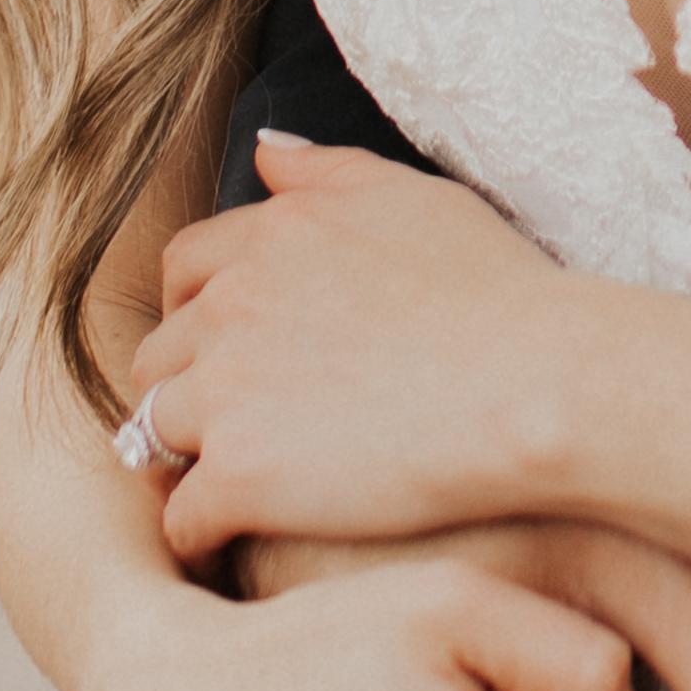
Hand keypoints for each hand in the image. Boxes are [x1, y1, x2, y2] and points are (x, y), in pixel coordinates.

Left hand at [135, 138, 577, 562]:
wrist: (535, 382)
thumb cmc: (495, 289)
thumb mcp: (414, 196)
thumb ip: (327, 169)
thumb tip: (265, 151)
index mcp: (270, 237)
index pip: (184, 268)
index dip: (196, 307)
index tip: (224, 341)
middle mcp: (230, 307)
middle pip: (158, 352)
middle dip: (183, 381)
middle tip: (228, 417)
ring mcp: (227, 394)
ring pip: (155, 429)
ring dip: (183, 454)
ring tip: (227, 479)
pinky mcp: (239, 478)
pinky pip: (180, 514)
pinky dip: (197, 529)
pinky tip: (230, 539)